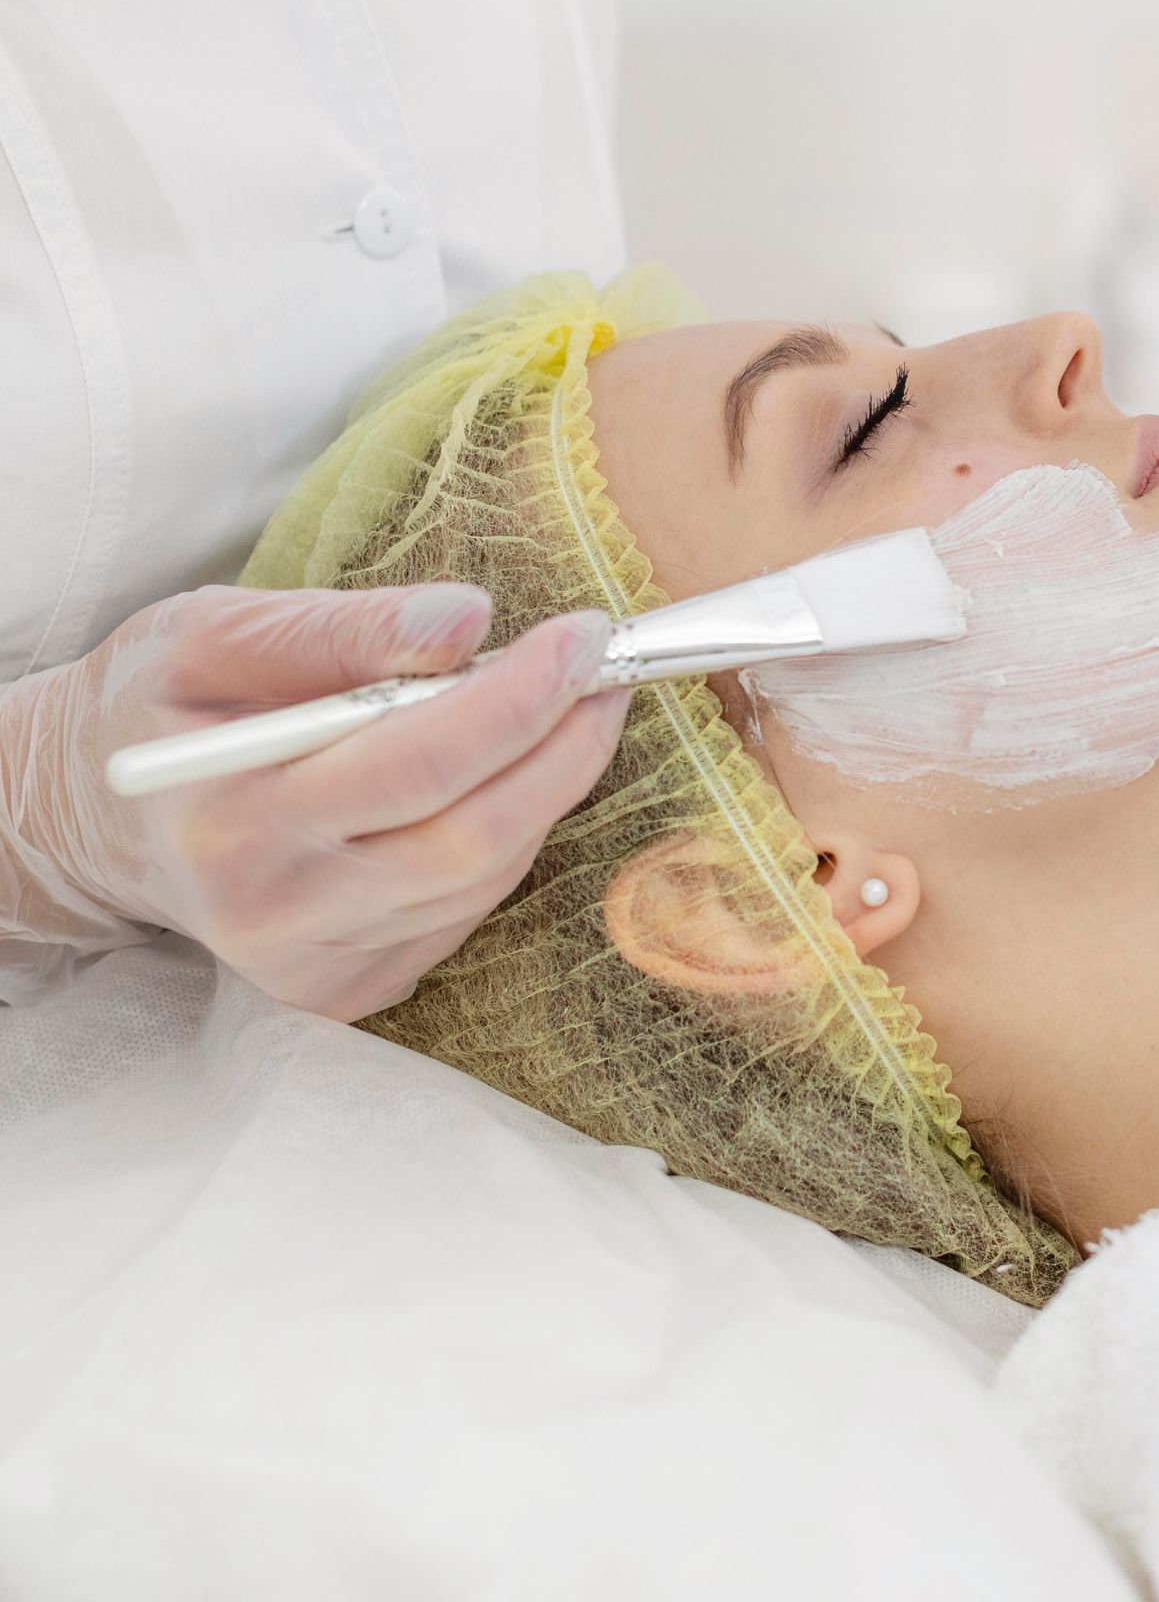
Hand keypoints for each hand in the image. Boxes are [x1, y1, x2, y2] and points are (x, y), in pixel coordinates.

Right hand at [0, 583, 628, 1018]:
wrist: (100, 819)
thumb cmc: (162, 705)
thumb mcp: (212, 632)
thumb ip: (338, 628)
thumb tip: (468, 618)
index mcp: (227, 817)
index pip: (413, 764)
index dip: (518, 699)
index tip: (582, 635)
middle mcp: (270, 912)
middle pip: (470, 838)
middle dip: (564, 747)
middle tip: (607, 670)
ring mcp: (312, 967)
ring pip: (483, 878)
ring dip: (550, 786)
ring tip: (570, 707)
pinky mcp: (348, 991)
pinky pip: (468, 909)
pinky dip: (509, 835)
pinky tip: (508, 776)